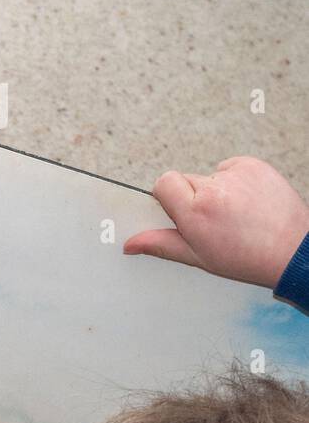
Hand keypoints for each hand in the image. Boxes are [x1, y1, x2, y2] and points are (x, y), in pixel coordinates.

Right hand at [124, 157, 308, 287]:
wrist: (290, 249)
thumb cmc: (246, 257)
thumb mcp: (196, 257)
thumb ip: (161, 245)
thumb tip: (132, 244)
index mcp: (195, 212)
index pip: (163, 183)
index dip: (165, 195)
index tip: (174, 209)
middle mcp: (214, 188)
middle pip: (186, 180)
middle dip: (191, 198)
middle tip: (209, 221)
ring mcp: (236, 175)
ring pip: (209, 176)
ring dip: (214, 191)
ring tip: (232, 214)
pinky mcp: (253, 165)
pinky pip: (231, 168)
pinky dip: (234, 182)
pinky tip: (244, 202)